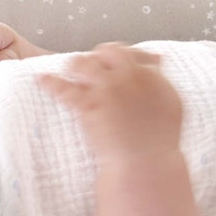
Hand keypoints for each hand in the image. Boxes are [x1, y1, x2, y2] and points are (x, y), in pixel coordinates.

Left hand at [38, 44, 182, 165]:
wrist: (145, 163)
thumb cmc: (160, 144)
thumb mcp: (172, 107)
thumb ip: (162, 86)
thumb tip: (156, 69)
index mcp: (153, 78)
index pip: (136, 55)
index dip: (128, 56)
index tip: (122, 62)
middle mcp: (131, 78)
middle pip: (111, 52)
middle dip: (101, 56)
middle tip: (95, 64)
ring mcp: (109, 89)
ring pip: (85, 63)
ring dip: (77, 65)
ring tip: (70, 69)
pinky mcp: (89, 105)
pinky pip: (64, 88)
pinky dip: (51, 83)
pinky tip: (43, 80)